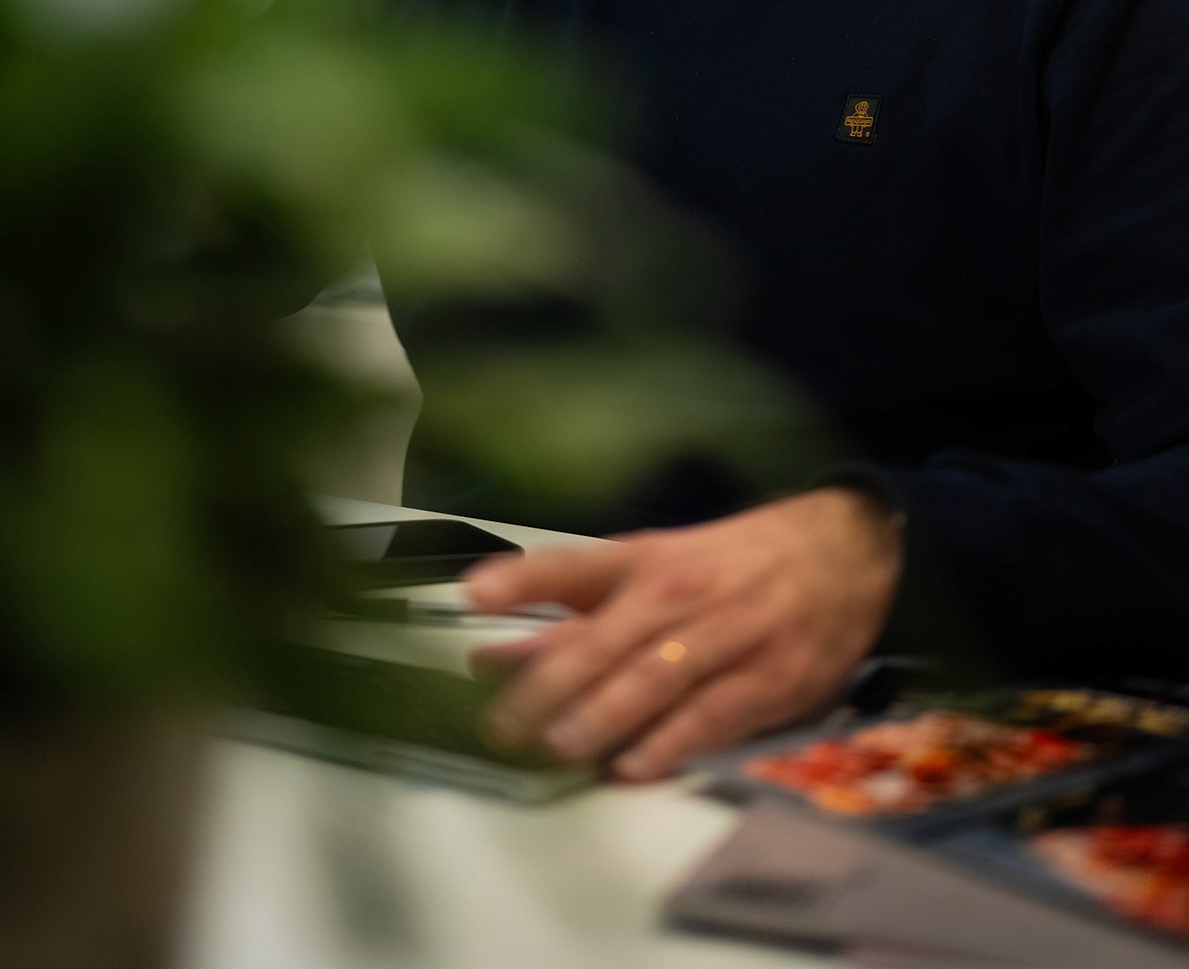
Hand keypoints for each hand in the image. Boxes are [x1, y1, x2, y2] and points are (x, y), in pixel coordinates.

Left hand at [464, 488, 902, 780]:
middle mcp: (680, 591)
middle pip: (605, 638)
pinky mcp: (771, 677)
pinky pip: (714, 714)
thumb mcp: (655, 569)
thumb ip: (576, 612)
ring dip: (603, 714)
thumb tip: (495, 649)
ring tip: (558, 745)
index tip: (472, 594)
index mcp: (645, 559)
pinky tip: (634, 765)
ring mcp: (728, 633)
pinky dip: (672, 741)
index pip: (574, 565)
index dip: (523, 577)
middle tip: (503, 725)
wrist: (842, 549)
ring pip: (654, 677)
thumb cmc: (729, 565)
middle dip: (549, 683)